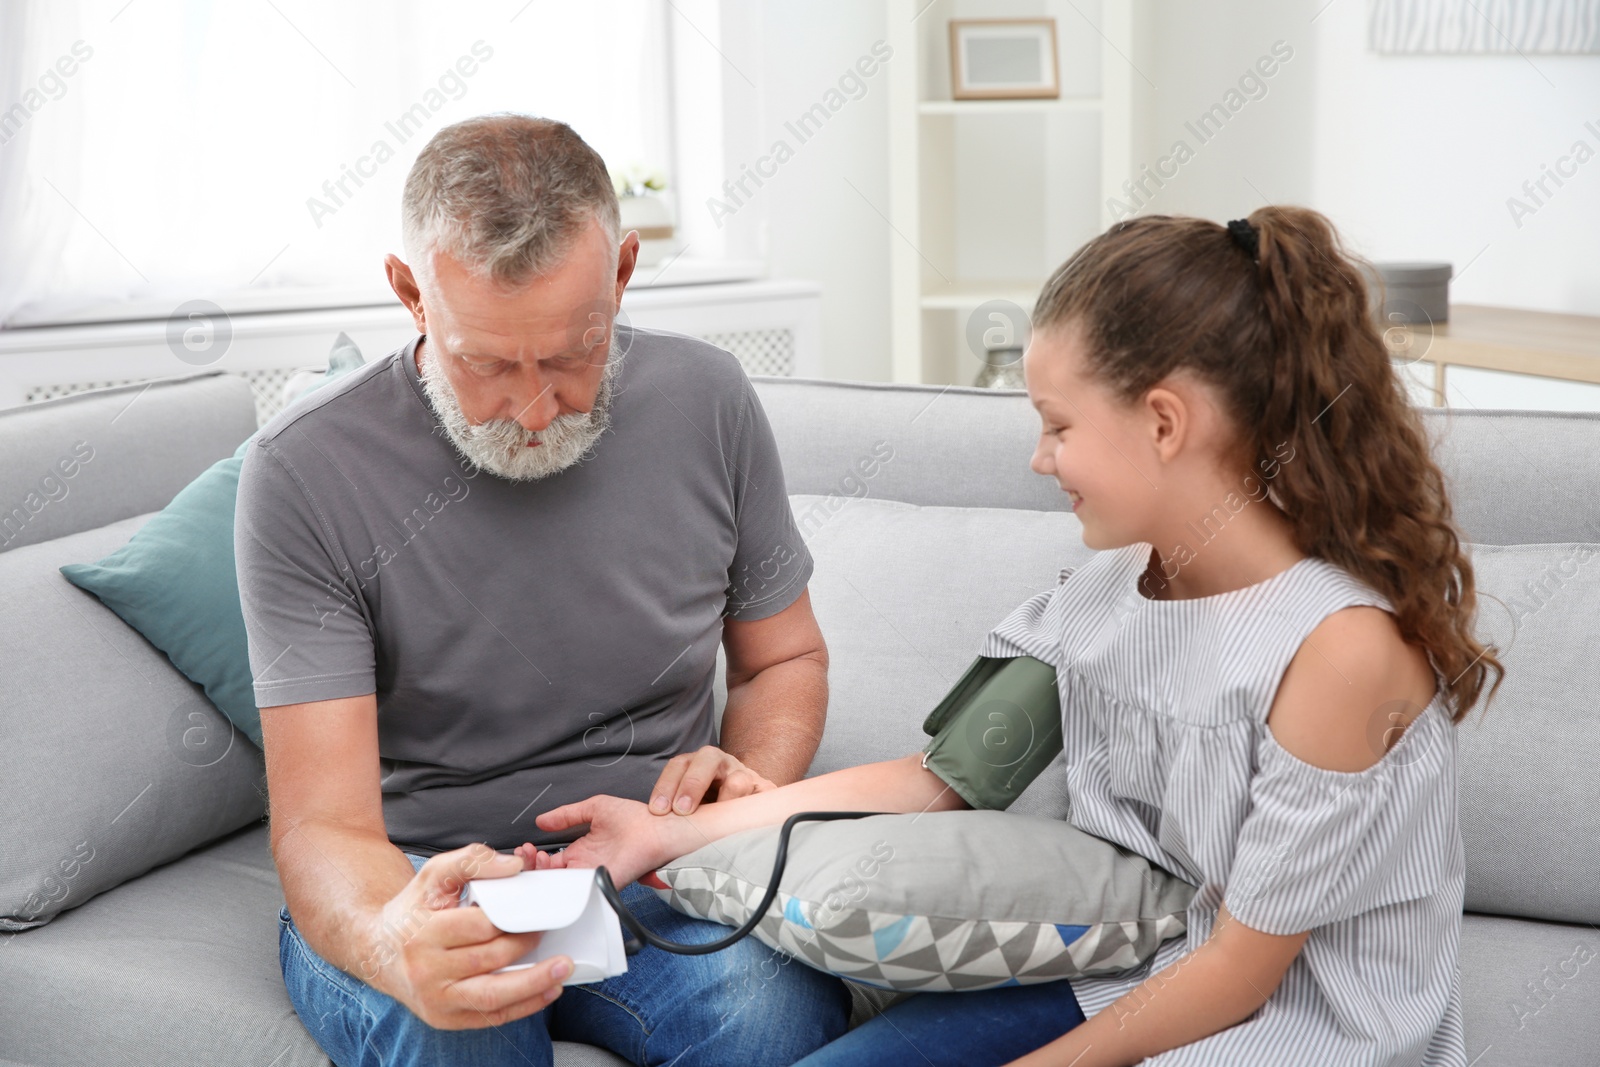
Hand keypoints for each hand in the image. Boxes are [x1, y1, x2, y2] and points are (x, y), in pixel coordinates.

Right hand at [363, 843, 571, 1029]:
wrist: (379, 952)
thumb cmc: (413, 911)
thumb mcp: (434, 874)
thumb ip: (472, 860)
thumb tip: (514, 866)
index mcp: (421, 933)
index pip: (476, 925)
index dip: (510, 917)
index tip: (534, 909)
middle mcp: (425, 970)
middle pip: (487, 959)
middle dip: (525, 944)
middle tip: (547, 930)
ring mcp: (435, 999)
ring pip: (491, 995)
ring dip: (534, 983)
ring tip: (563, 968)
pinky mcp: (445, 1019)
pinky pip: (490, 1016)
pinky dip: (524, 1005)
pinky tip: (548, 990)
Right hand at [534, 795, 683, 886]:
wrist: (657, 827)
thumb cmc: (636, 818)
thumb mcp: (594, 808)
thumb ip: (567, 814)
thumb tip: (543, 819)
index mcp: (582, 849)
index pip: (550, 861)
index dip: (534, 857)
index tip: (526, 848)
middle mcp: (584, 865)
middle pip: (550, 877)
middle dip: (532, 869)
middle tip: (526, 856)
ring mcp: (592, 875)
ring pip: (559, 887)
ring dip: (542, 878)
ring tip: (534, 862)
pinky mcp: (601, 883)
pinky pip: (577, 892)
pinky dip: (561, 889)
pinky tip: (549, 878)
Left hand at [648, 744, 775, 815]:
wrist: (747, 804)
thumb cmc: (708, 809)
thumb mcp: (688, 808)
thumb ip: (670, 817)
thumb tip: (647, 850)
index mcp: (697, 763)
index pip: (679, 765)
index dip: (666, 785)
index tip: (658, 810)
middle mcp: (722, 763)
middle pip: (708, 758)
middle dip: (692, 784)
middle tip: (681, 811)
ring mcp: (746, 775)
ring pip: (738, 778)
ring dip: (726, 797)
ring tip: (716, 820)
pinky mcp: (766, 791)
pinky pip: (762, 797)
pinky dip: (752, 809)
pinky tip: (743, 825)